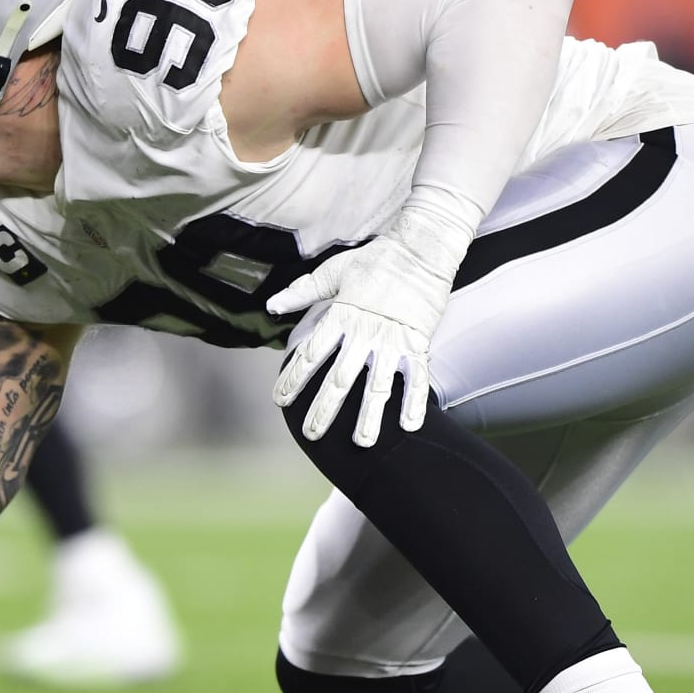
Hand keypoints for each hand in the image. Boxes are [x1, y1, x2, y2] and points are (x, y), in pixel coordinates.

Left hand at [267, 237, 452, 446]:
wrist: (421, 249)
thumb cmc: (377, 258)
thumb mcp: (334, 271)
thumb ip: (302, 291)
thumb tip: (272, 305)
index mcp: (341, 316)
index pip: (310, 354)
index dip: (292, 379)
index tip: (280, 400)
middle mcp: (364, 334)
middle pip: (340, 380)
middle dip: (325, 409)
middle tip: (312, 434)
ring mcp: (393, 342)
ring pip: (378, 387)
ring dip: (370, 417)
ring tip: (363, 443)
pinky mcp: (418, 343)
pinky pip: (417, 379)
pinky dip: (415, 403)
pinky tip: (410, 427)